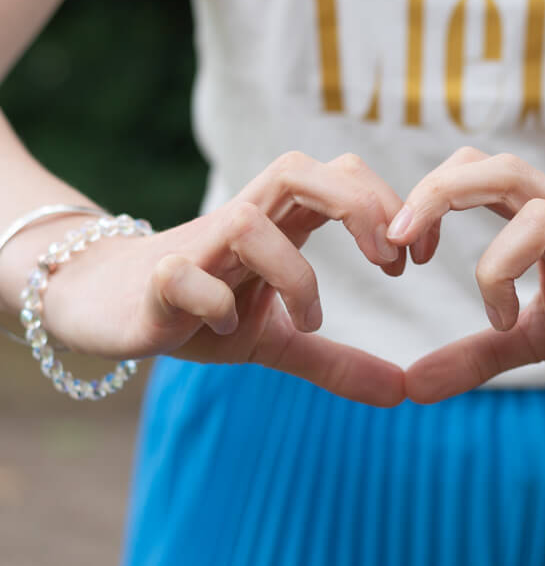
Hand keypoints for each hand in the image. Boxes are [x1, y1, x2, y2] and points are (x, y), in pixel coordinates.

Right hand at [42, 152, 406, 405]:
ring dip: (293, 272)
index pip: (340, 177)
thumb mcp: (274, 338)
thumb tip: (403, 394)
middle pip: (300, 171)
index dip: (387, 203)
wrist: (107, 309)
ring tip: (310, 321)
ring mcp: (197, 248)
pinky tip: (227, 327)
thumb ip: (335, 360)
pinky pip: (184, 276)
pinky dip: (214, 301)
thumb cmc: (196, 312)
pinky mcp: (156, 281)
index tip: (417, 259)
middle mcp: (241, 224)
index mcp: (277, 224)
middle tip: (390, 264)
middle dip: (356, 207)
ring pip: (248, 221)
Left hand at [386, 147, 544, 402]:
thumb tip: (411, 386)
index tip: (402, 249)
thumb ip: (476, 354)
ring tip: (498, 319)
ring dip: (497, 265)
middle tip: (402, 243)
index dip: (428, 196)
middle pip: (499, 168)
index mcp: (536, 223)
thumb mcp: (532, 338)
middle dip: (439, 193)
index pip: (476, 172)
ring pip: (537, 212)